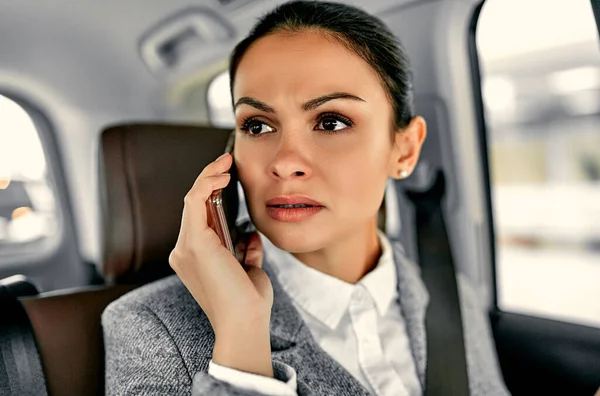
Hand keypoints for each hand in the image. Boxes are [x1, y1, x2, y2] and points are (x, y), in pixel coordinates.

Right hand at [169, 153, 273, 376]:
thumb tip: (250, 235)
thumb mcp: (248, 270)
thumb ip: (245, 251)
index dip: (210, 193)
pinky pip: (194, 202)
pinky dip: (206, 183)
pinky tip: (222, 174)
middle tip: (226, 162)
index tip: (228, 177)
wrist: (245, 322)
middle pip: (193, 205)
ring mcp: (186, 247)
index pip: (198, 217)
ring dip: (208, 176)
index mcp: (195, 258)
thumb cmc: (248, 302)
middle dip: (209, 179)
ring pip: (191, 200)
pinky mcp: (195, 243)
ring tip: (225, 161)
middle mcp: (184, 251)